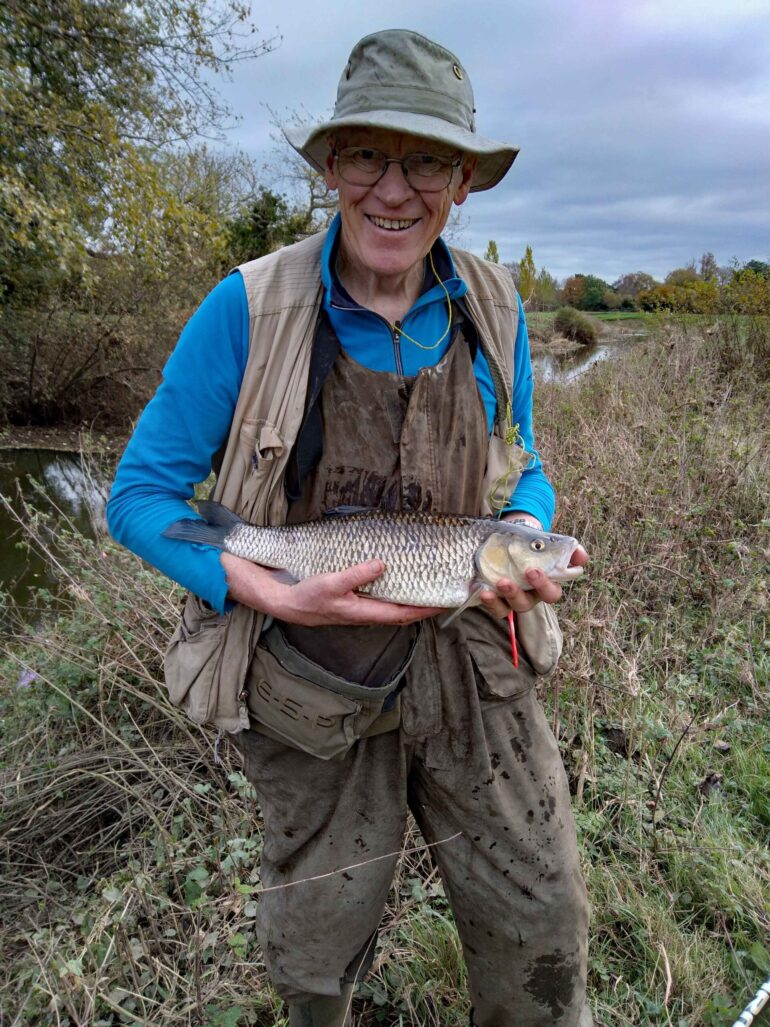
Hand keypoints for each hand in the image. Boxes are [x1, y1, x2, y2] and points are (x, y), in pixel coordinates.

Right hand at [221, 552, 442, 626]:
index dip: (425, 609)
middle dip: (423, 604)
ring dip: (410, 597)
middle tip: (445, 591)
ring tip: (428, 585)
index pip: (402, 613)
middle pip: (401, 611)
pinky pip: (379, 597)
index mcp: (361, 612)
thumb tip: (381, 564)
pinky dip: (393, 590)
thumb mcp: (329, 583)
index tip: (446, 602)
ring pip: (391, 604)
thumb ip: (356, 575)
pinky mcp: (350, 598)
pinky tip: (397, 579)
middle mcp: (363, 612)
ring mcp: (357, 606)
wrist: (279, 599)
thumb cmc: (303, 596)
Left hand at [478, 544, 588, 618]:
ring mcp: (511, 599)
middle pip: (527, 604)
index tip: (533, 571)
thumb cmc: (532, 543)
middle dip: (520, 593)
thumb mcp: (548, 541)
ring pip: (510, 607)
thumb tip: (581, 556)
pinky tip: (484, 591)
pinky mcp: (496, 599)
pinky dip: (490, 602)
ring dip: (505, 597)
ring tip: (499, 582)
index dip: (545, 585)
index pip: (551, 593)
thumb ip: (566, 547)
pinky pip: (495, 608)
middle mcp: (529, 595)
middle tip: (509, 580)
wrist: (510, 539)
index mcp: (545, 585)